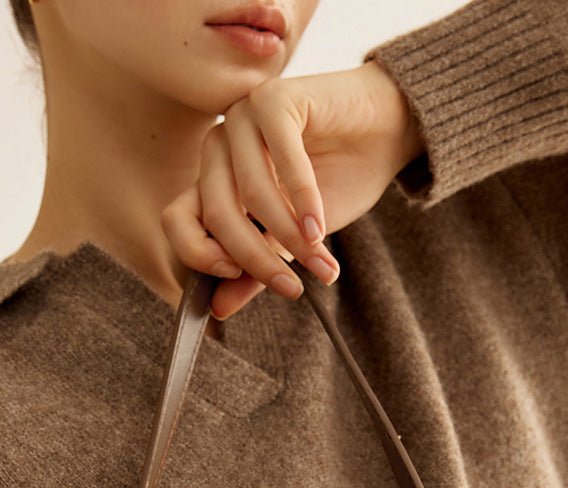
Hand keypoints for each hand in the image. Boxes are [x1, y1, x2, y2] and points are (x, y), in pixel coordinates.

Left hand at [161, 62, 423, 318]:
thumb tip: (218, 309)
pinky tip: (319, 227)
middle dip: (256, 259)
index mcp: (213, 177)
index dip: (198, 257)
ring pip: (250, 193)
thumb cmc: (341, 179)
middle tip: (292, 288)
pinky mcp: (277, 98)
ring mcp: (244, 116)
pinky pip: (282, 160)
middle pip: (216, 213)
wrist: (388, 129)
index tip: (232, 284)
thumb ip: (256, 267)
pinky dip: (302, 200)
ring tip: (320, 263)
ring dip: (288, 236)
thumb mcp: (294, 238)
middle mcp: (219, 144)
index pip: (179, 220)